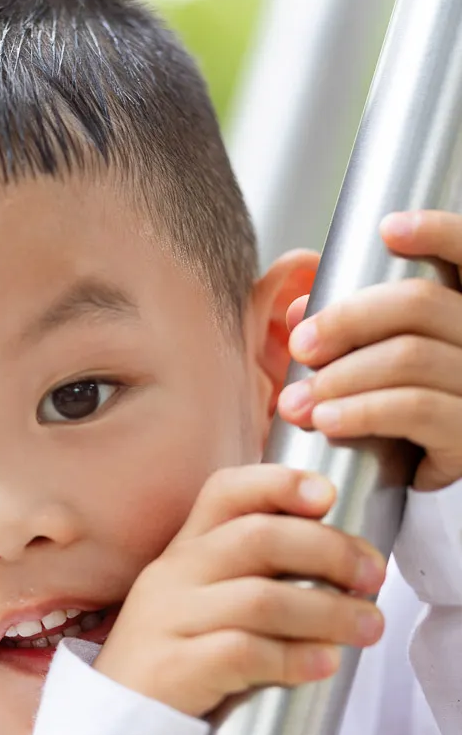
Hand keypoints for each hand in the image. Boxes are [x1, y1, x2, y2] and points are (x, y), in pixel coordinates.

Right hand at [92, 465, 386, 718]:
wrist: (114, 726)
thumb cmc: (174, 661)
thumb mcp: (199, 602)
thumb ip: (248, 575)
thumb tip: (338, 566)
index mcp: (183, 552)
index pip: (225, 492)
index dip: (279, 483)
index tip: (327, 496)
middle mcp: (173, 576)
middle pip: (258, 539)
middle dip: (330, 552)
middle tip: (372, 577)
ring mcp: (169, 621)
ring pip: (259, 598)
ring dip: (327, 612)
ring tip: (366, 628)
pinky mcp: (175, 669)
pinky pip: (243, 652)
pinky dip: (294, 657)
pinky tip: (324, 663)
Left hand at [277, 210, 461, 491]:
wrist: (433, 506)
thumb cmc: (398, 428)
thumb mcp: (379, 371)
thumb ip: (352, 331)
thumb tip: (297, 301)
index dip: (438, 233)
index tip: (388, 229)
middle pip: (421, 304)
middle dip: (348, 318)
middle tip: (300, 344)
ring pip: (411, 357)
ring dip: (341, 374)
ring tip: (297, 400)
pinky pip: (415, 410)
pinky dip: (361, 411)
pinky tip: (326, 421)